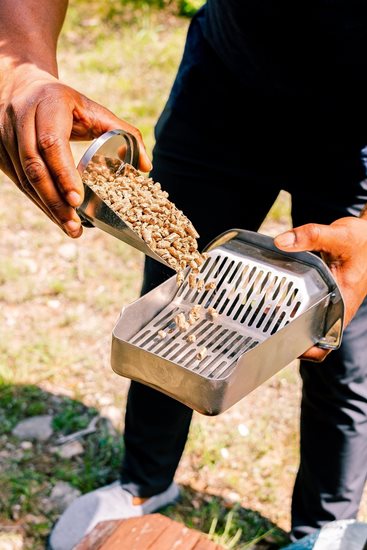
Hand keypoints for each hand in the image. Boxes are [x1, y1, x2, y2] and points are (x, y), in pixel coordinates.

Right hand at [0, 67, 151, 236]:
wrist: (21, 87)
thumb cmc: (66, 103)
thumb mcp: (96, 110)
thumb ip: (125, 134)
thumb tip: (146, 167)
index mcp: (49, 105)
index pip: (52, 143)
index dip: (63, 173)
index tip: (78, 200)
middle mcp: (22, 119)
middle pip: (35, 166)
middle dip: (55, 200)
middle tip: (75, 225)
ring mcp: (6, 137)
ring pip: (24, 179)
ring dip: (47, 207)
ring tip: (70, 228)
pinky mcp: (1, 152)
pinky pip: (19, 182)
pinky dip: (38, 202)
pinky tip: (56, 217)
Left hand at [274, 217, 366, 361]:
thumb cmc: (361, 240)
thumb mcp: (337, 236)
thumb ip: (310, 236)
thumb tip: (282, 242)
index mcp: (344, 303)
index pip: (326, 343)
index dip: (306, 351)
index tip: (283, 346)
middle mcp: (338, 307)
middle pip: (312, 334)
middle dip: (289, 334)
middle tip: (264, 326)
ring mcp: (332, 301)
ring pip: (309, 320)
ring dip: (289, 319)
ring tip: (264, 313)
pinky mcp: (327, 292)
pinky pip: (309, 305)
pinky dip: (293, 304)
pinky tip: (275, 296)